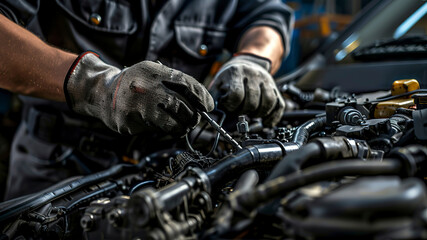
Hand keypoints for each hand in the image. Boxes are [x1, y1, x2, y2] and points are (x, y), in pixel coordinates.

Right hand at [64, 51, 213, 135]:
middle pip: (182, 106)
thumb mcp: (154, 73)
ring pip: (172, 123)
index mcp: (154, 72)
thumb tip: (203, 101)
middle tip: (196, 119)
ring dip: (183, 127)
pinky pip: (157, 130)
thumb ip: (176, 82)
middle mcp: (146, 88)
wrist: (102, 92)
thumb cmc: (136, 83)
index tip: (209, 106)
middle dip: (194, 116)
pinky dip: (166, 130)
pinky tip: (165, 126)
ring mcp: (138, 106)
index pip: (186, 84)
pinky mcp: (131, 123)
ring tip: (183, 125)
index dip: (201, 97)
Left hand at [209, 54, 284, 126]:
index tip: (229, 107)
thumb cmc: (231, 77)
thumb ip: (213, 96)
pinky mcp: (275, 88)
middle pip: (252, 101)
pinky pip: (279, 104)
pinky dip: (273, 117)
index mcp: (236, 73)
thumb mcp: (218, 81)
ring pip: (268, 102)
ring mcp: (266, 81)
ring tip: (251, 114)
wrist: (248, 62)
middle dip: (244, 111)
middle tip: (239, 111)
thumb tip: (208, 110)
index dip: (232, 106)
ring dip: (258, 114)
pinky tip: (265, 122)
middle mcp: (254, 75)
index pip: (236, 94)